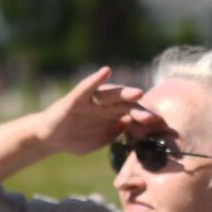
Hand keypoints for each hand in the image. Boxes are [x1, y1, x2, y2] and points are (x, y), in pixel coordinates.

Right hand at [31, 67, 154, 155]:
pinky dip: (96, 79)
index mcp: (112, 115)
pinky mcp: (75, 99)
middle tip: (154, 116)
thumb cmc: (77, 138)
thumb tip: (132, 125)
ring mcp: (91, 101)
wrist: (51, 138)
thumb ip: (116, 132)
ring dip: (125, 93)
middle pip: (126, 104)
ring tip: (138, 93)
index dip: (145, 118)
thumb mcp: (101, 139)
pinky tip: (105, 71)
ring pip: (111, 94)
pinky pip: (87, 88)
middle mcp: (104, 104)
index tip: (160, 125)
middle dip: (140, 109)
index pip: (132, 114)